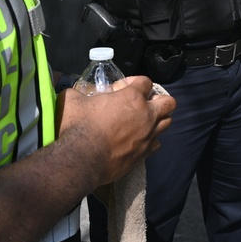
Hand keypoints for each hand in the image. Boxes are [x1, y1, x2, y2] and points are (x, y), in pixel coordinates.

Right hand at [55, 76, 175, 187]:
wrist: (81, 160)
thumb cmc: (78, 127)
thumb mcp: (71, 100)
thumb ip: (78, 92)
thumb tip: (76, 93)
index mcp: (132, 98)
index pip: (146, 81)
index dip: (134, 82)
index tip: (121, 87)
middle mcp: (146, 115)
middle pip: (169, 102)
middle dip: (158, 100)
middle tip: (142, 103)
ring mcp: (148, 136)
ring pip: (167, 123)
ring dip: (157, 119)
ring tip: (142, 121)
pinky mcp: (144, 154)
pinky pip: (157, 143)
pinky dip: (151, 140)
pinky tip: (138, 140)